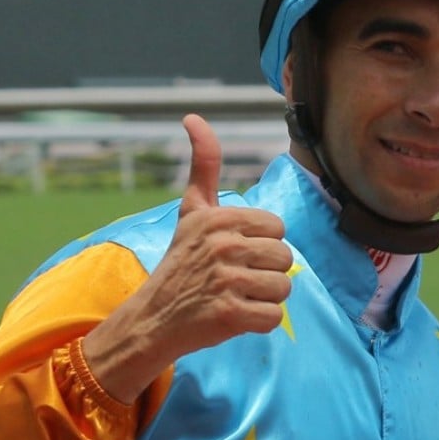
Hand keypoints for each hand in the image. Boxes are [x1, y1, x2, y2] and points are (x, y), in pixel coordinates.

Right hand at [84, 115, 292, 401]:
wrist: (153, 318)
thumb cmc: (180, 262)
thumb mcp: (191, 210)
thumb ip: (203, 164)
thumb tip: (194, 116)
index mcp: (220, 217)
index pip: (278, 229)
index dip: (261, 244)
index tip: (234, 253)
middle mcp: (223, 245)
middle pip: (285, 258)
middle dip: (265, 272)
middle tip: (236, 279)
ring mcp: (226, 280)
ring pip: (284, 288)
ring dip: (264, 298)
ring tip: (236, 296)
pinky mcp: (230, 314)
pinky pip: (273, 317)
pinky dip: (259, 322)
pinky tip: (236, 317)